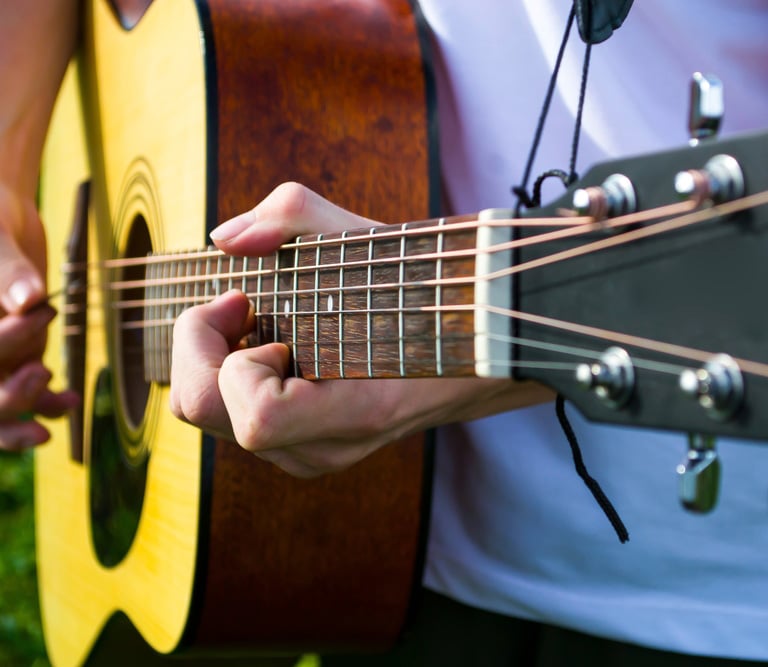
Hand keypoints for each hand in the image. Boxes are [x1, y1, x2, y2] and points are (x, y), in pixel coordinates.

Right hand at [0, 183, 77, 449]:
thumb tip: (29, 299)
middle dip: (7, 395)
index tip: (38, 312)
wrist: (1, 219)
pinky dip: (46, 403)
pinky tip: (69, 402)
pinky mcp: (15, 356)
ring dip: (26, 407)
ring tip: (61, 397)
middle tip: (40, 374)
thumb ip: (7, 270)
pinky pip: (24, 392)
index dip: (2, 345)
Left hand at [170, 183, 551, 476]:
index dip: (229, 354)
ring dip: (216, 360)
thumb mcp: (368, 238)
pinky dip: (232, 379)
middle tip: (236, 303)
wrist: (475, 342)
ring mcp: (315, 455)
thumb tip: (225, 237)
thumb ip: (290, 215)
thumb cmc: (426, 289)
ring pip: (214, 420)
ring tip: (259, 321)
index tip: (248, 302)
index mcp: (356, 409)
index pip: (255, 417)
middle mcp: (328, 446)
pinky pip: (236, 422)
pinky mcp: (305, 451)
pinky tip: (270, 345)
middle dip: (199, 347)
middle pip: (207, 415)